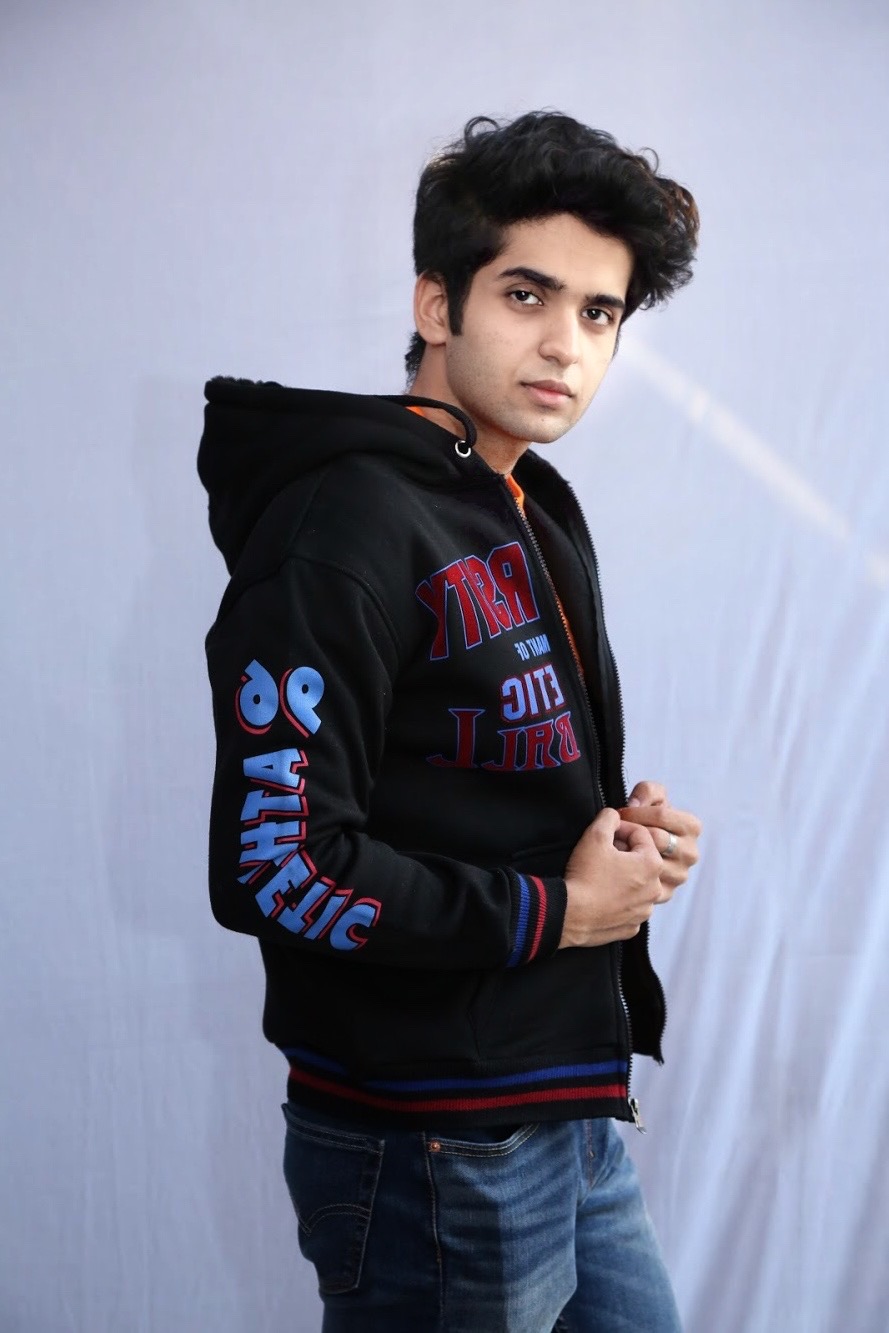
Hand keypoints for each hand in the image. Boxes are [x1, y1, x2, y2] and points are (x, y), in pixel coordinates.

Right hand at [560, 808, 663, 947]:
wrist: (569, 914)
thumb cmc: (584, 875)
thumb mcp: (594, 836)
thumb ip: (609, 818)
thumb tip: (614, 816)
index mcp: (651, 864)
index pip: (640, 834)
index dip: (621, 829)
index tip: (605, 834)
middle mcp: (654, 889)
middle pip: (641, 859)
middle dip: (623, 853)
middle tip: (601, 853)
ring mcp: (644, 910)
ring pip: (636, 884)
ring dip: (622, 876)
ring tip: (600, 874)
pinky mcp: (632, 925)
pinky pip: (629, 906)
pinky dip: (618, 899)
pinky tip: (601, 895)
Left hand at [619, 780, 701, 902]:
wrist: (634, 852)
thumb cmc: (642, 821)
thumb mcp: (647, 798)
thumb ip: (647, 791)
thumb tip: (636, 804)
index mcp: (691, 827)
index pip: (662, 815)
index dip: (637, 812)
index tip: (621, 813)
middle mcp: (690, 853)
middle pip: (657, 838)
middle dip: (632, 832)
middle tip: (614, 831)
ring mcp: (680, 875)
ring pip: (650, 862)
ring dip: (627, 854)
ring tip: (615, 848)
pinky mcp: (666, 894)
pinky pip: (644, 883)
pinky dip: (628, 875)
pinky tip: (618, 867)